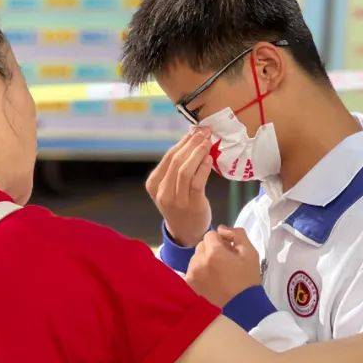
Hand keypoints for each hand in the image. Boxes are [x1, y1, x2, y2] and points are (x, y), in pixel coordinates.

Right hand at [146, 130, 212, 246]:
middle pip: (176, 161)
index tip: (195, 130)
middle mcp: (162, 192)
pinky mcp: (192, 205)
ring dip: (198, 153)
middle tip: (204, 132)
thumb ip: (177, 166)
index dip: (183, 142)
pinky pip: (197, 183)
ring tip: (207, 142)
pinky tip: (209, 159)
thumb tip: (192, 137)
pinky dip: (203, 168)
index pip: (168, 157)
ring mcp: (176, 200)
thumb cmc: (180, 203)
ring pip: (185, 171)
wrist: (185, 232)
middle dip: (192, 144)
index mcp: (153, 184)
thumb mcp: (170, 186)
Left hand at [185, 226, 261, 306]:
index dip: (221, 240)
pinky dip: (198, 273)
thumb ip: (237, 234)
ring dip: (204, 261)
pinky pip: (191, 272)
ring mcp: (192, 274)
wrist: (242, 308)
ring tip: (217, 273)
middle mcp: (199, 261)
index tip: (229, 251)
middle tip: (224, 262)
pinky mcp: (189, 286)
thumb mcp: (250, 253)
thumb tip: (222, 229)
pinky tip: (209, 281)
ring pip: (195, 258)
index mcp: (214, 252)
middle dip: (211, 250)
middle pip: (201, 246)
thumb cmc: (248, 280)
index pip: (210, 235)